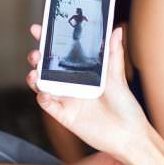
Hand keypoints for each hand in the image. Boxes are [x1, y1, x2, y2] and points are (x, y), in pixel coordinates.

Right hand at [26, 25, 151, 163]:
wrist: (129, 134)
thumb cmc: (125, 106)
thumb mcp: (118, 77)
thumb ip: (113, 53)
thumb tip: (116, 29)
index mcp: (82, 72)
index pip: (61, 54)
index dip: (48, 42)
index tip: (38, 30)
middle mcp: (71, 85)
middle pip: (47, 68)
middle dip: (37, 58)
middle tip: (35, 53)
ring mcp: (66, 100)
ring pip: (43, 85)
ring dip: (35, 78)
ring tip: (34, 72)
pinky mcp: (65, 115)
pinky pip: (48, 106)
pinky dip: (43, 98)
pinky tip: (43, 93)